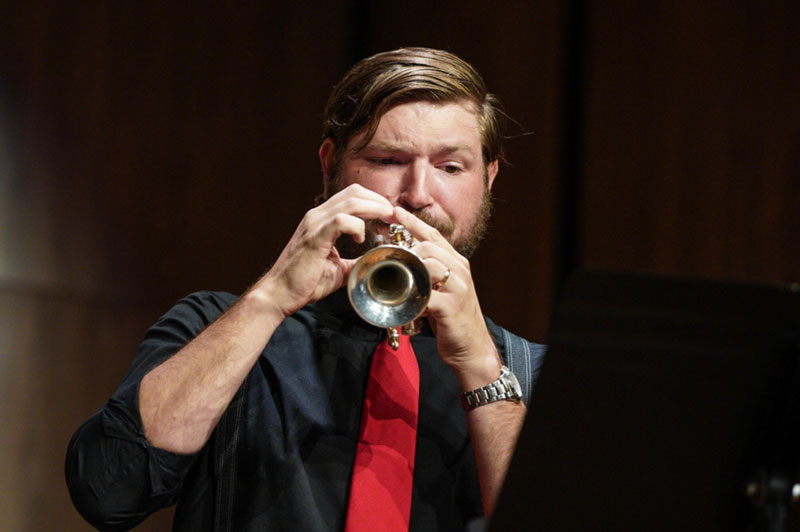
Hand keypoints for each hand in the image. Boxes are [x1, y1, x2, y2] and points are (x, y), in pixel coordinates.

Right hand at [255, 184, 393, 317]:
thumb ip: (355, 261)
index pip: (352, 196)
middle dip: (379, 201)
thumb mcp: (338, 269)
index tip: (389, 215)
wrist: (279, 294)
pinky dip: (357, 226)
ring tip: (386, 220)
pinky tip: (361, 238)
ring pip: (351, 201)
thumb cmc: (305, 282)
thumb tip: (376, 262)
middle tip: (393, 215)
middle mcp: (317, 216)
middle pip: (354, 192)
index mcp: (322, 220)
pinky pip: (341, 220)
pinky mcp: (315, 237)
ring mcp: (315, 224)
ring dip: (374, 208)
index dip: (374, 201)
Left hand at [393, 207, 502, 388]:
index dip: (413, 222)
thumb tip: (404, 265)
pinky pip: (427, 294)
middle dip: (407, 249)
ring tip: (397, 279)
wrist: (472, 348)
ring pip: (430, 264)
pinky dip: (413, 297)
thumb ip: (428, 275)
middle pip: (429, 246)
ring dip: (410, 270)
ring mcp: (458, 287)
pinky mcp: (451, 306)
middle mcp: (460, 270)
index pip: (433, 235)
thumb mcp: (443, 290)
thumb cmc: (452, 319)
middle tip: (389, 257)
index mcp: (457, 263)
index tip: (394, 211)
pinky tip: (405, 302)